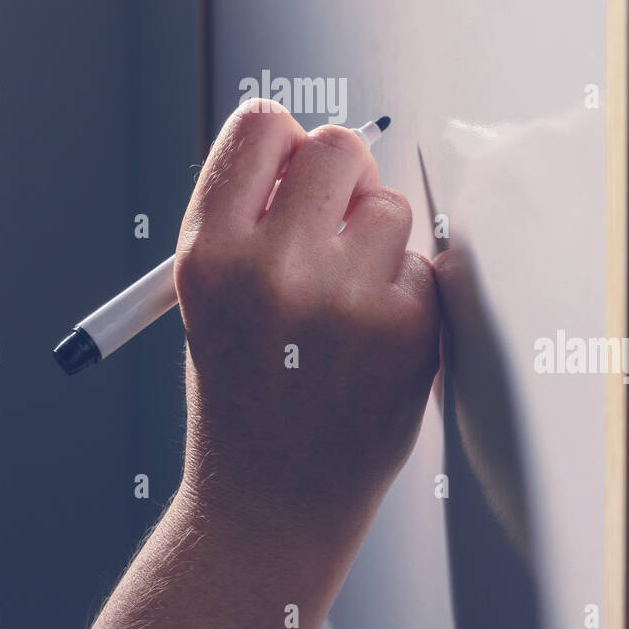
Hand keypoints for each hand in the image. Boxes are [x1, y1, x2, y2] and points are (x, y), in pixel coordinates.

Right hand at [173, 100, 441, 548]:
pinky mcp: (404, 331)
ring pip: (388, 206)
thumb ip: (250, 213)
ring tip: (344, 302)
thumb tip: (316, 143)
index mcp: (208, 252)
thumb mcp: (209, 293)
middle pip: (337, 147)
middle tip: (331, 224)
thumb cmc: (243, 384)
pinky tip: (369, 341)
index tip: (289, 173)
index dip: (282, 146)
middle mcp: (271, 268)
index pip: (262, 125)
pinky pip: (420, 265)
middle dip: (341, 178)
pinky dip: (403, 292)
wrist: (270, 503)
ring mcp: (343, 300)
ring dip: (374, 241)